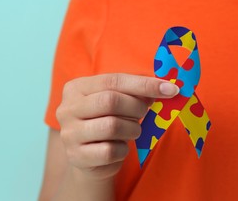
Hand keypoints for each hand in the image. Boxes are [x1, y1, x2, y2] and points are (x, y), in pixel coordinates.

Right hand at [56, 73, 178, 180]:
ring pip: (111, 126)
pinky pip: (109, 151)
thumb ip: (135, 92)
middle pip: (110, 101)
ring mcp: (69, 133)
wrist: (89, 156)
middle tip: (143, 114)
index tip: (170, 89)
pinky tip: (120, 147)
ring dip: (132, 129)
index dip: (144, 84)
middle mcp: (67, 108)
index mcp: (76, 87)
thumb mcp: (117, 101)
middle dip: (136, 108)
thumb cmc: (106, 121)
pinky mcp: (76, 156)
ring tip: (132, 130)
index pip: (113, 80)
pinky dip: (123, 150)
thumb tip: (166, 87)